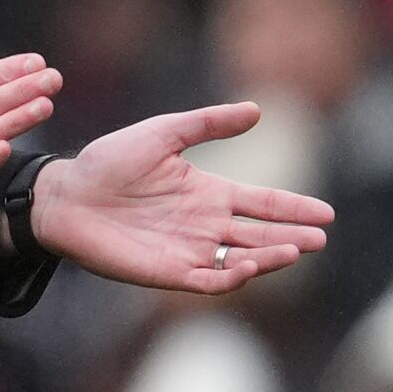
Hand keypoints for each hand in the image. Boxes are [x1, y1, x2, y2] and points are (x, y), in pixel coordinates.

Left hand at [29, 104, 335, 293]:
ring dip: (270, 256)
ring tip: (297, 249)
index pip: (262, 203)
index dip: (293, 208)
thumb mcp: (163, 133)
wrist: (66, 195)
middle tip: (320, 237)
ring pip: (241, 259)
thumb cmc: (108, 162)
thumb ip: (207, 124)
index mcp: (208, 192)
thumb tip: (257, 111)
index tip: (326, 213)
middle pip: (259, 234)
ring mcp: (188, 250)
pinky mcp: (167, 272)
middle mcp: (204, 224)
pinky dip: (233, 276)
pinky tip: (251, 265)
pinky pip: (209, 280)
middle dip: (292, 236)